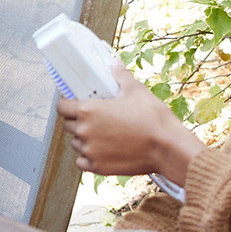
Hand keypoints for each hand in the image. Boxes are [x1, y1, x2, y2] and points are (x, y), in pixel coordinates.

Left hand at [56, 60, 204, 181]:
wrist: (169, 148)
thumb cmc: (154, 119)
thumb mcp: (136, 91)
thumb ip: (121, 76)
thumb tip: (116, 64)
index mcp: (88, 110)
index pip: (61, 107)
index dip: (67, 104)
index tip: (74, 104)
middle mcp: (84, 131)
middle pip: (68, 125)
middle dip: (77, 121)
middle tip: (94, 118)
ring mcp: (90, 151)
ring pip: (76, 143)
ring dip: (84, 139)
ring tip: (102, 134)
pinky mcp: (98, 167)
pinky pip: (83, 162)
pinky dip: (89, 157)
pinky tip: (102, 150)